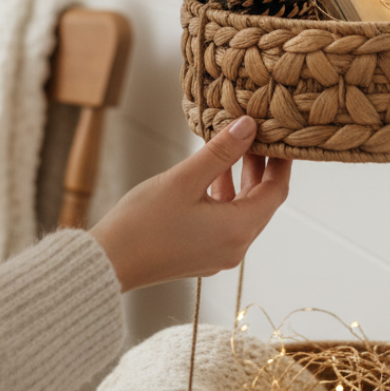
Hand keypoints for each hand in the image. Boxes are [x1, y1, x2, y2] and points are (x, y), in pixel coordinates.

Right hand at [88, 116, 290, 291]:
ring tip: (233, 146)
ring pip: (243, 211)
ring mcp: (218, 254)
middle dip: (262, 167)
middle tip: (258, 134)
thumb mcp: (185, 179)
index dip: (282, 162)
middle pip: (262, 202)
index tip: (281, 136)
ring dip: (241, 180)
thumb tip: (250, 126)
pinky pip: (226, 221)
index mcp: (237, 229)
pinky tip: (210, 174)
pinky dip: (225, 196)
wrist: (107, 264)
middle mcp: (235, 247)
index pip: (276, 191)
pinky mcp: (201, 255)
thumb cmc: (143, 222)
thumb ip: (221, 152)